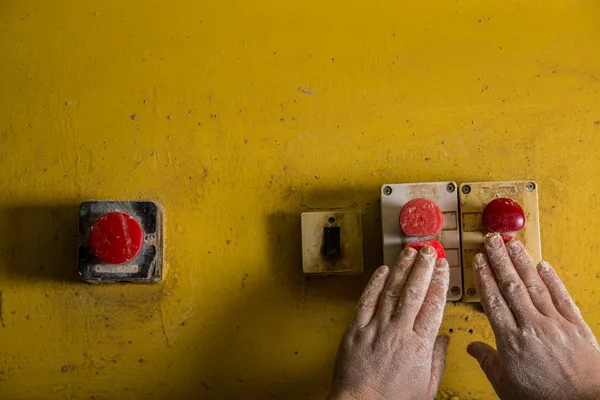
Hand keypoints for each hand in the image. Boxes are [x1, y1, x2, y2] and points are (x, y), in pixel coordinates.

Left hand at [328, 246, 449, 399]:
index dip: (439, 282)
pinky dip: (375, 284)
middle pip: (414, 292)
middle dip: (422, 268)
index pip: (433, 305)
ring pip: (391, 291)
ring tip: (408, 252)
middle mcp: (398, 332)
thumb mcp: (426, 387)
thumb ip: (436, 360)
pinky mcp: (356, 329)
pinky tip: (382, 270)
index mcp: (419, 346)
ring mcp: (376, 328)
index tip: (443, 267)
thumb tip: (444, 339)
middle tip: (428, 251)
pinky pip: (366, 301)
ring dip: (401, 269)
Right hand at [468, 233, 599, 399]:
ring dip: (522, 262)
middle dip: (500, 260)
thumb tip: (472, 348)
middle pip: (511, 286)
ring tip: (513, 244)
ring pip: (534, 286)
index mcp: (510, 341)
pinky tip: (544, 266)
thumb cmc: (545, 399)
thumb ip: (488, 362)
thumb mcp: (505, 385)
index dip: (485, 277)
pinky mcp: (577, 326)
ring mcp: (555, 324)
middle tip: (492, 240)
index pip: (493, 300)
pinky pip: (562, 297)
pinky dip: (553, 280)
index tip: (479, 261)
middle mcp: (532, 327)